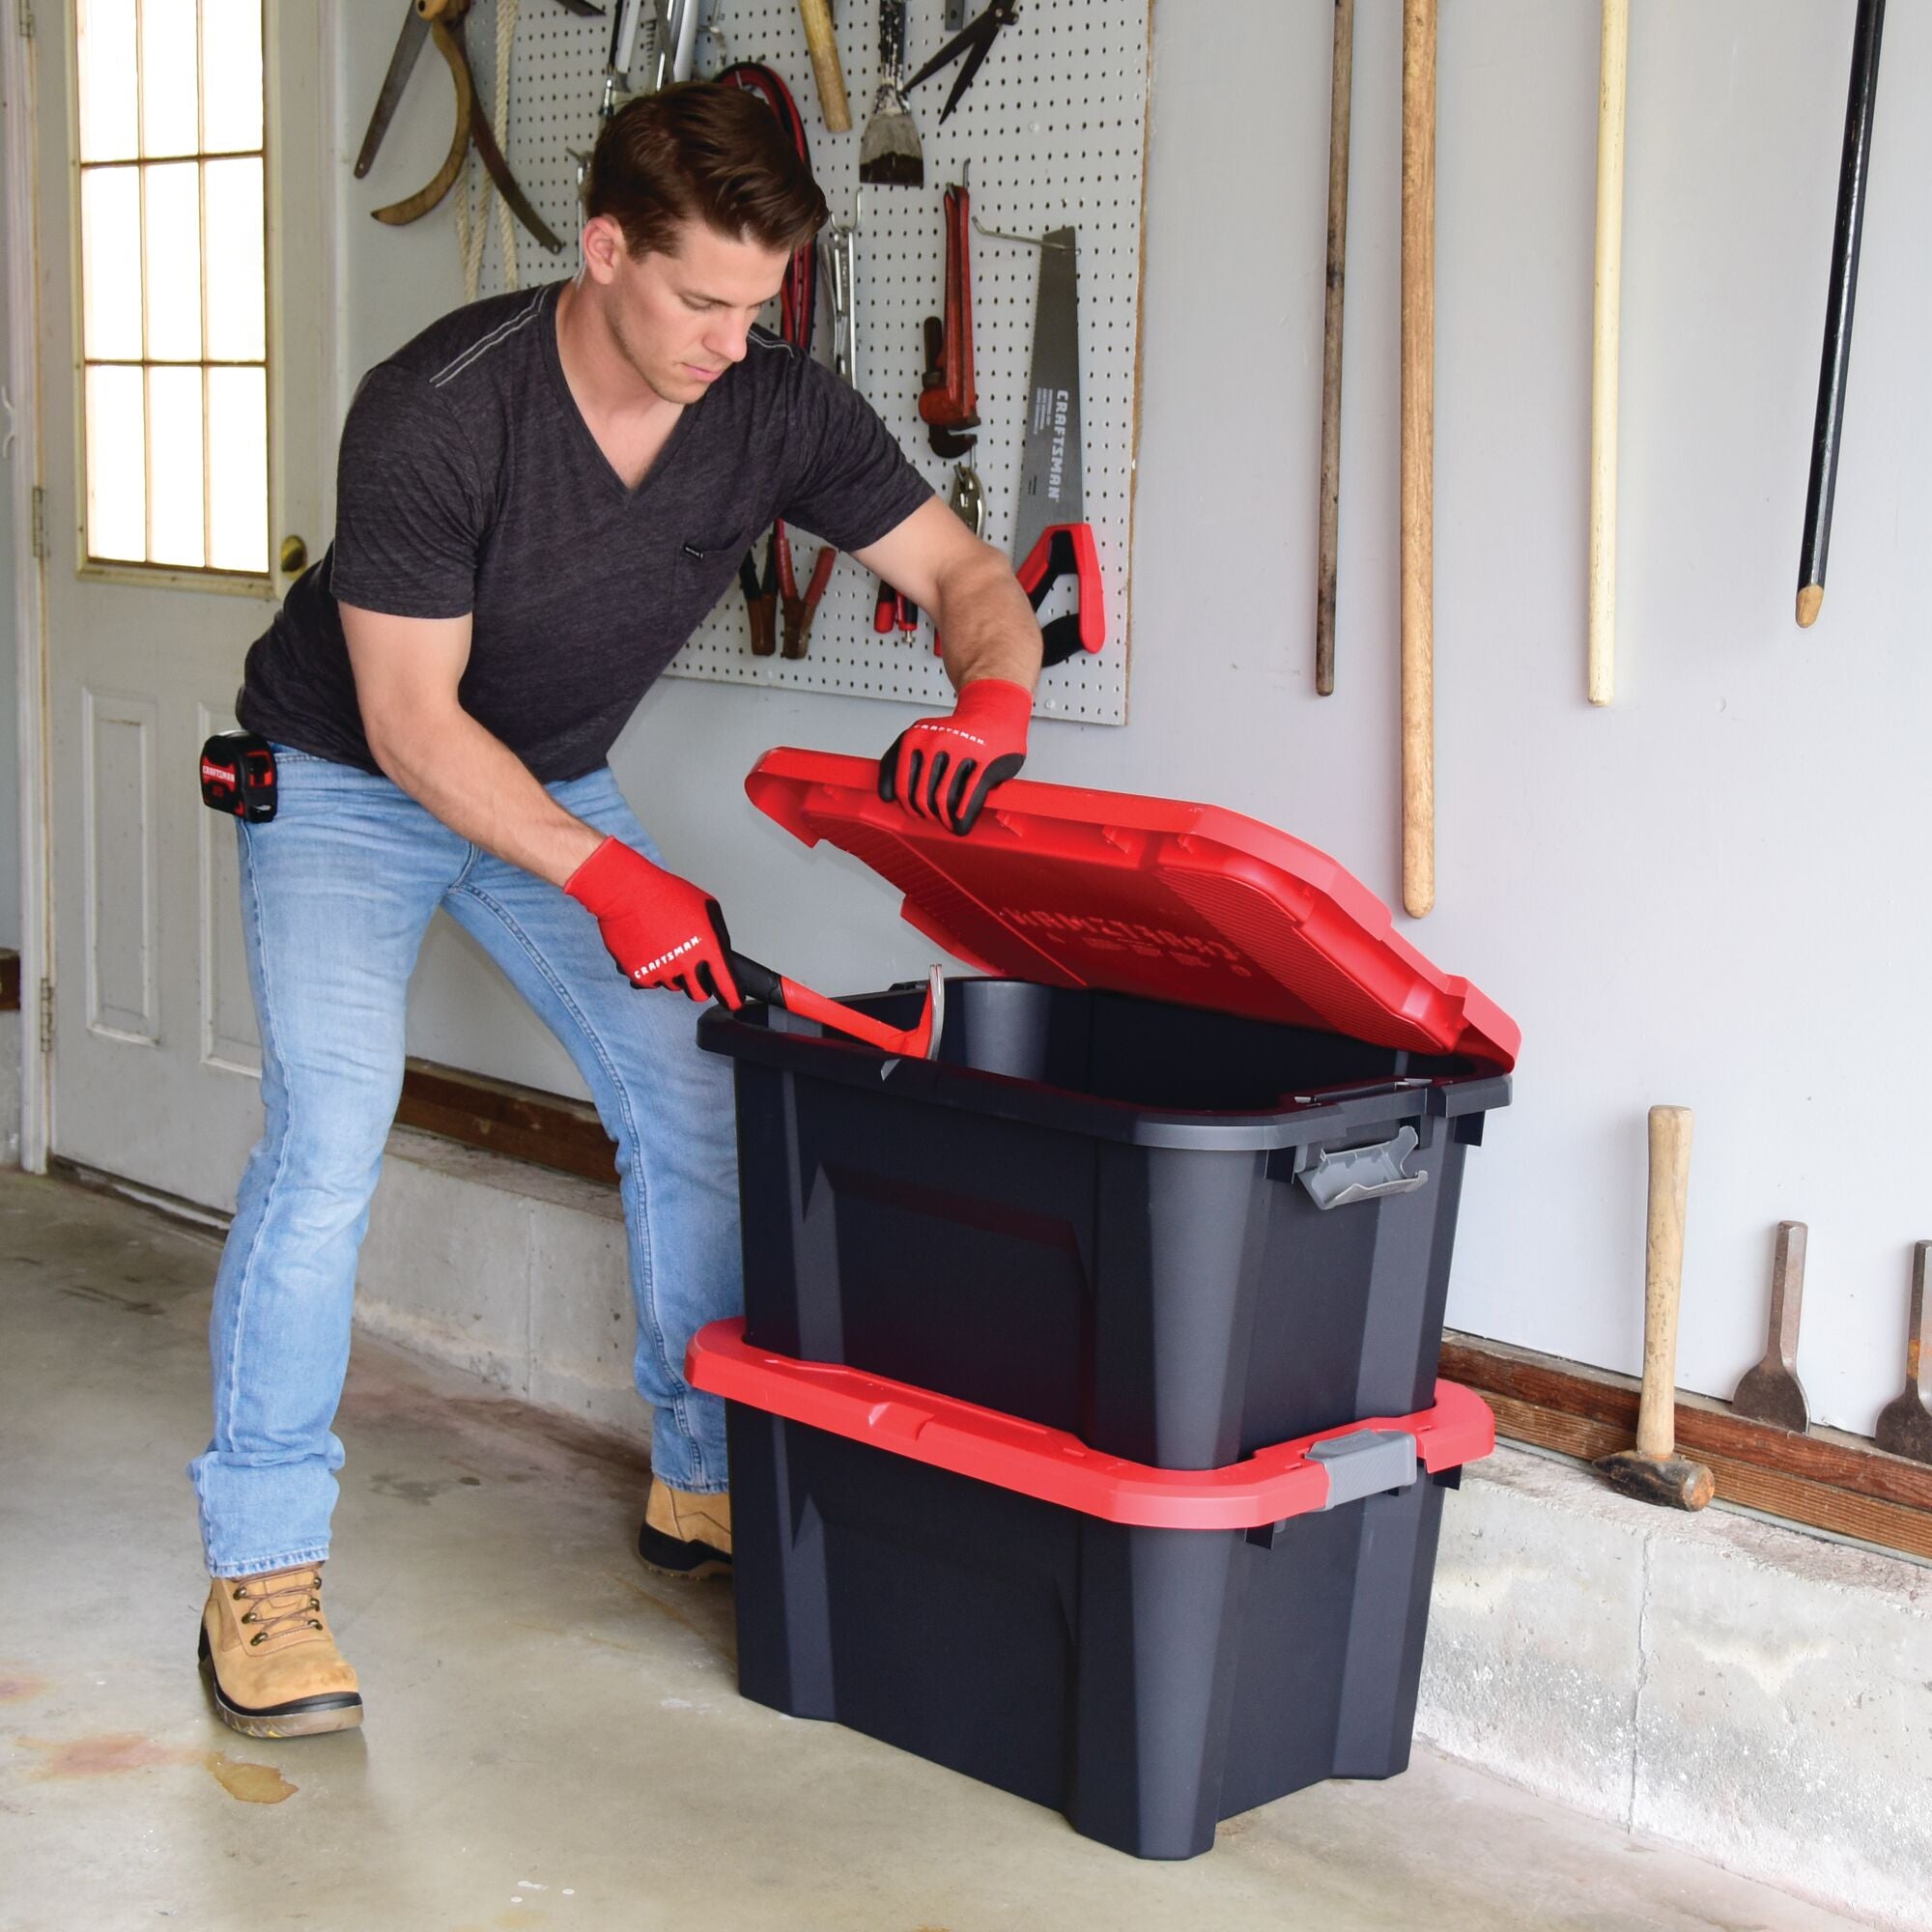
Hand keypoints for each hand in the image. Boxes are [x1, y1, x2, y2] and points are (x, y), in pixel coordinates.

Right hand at [563, 838, 740, 1005]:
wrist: (627, 893)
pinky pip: (652, 982)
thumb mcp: (706, 906)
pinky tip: (649, 950)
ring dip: (674, 973)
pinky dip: (652, 971)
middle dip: (699, 985)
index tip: (732, 1002)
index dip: (731, 997)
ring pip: (674, 986)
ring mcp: (663, 971)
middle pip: (699, 994)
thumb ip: (717, 935)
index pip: (726, 985)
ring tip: (664, 947)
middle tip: (692, 970)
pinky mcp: (641, 975)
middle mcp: (687, 963)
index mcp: (707, 947)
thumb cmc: (666, 894)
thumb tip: (721, 955)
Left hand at [878, 677, 1031, 835]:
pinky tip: (961, 823)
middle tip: (932, 817)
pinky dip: (962, 819)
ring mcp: (962, 752)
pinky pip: (969, 800)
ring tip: (947, 821)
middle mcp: (936, 742)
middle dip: (926, 814)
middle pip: (922, 797)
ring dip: (944, 819)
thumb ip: (897, 760)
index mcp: (915, 737)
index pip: (902, 786)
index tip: (913, 811)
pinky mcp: (986, 763)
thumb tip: (886, 796)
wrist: (994, 711)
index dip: (907, 806)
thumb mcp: (920, 736)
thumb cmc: (956, 731)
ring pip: (943, 800)